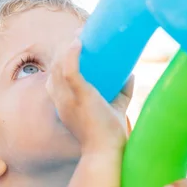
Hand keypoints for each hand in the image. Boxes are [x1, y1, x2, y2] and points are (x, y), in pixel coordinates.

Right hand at [46, 38, 133, 155]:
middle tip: (82, 35)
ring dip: (68, 47)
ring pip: (58, 65)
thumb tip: (132, 73)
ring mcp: (68, 99)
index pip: (54, 78)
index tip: (76, 46)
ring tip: (82, 34)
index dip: (61, 60)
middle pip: (54, 67)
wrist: (108, 152)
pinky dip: (72, 55)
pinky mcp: (78, 97)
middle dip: (64, 49)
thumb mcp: (115, 109)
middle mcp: (61, 101)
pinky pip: (68, 70)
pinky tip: (79, 43)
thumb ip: (122, 92)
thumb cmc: (110, 136)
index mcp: (64, 105)